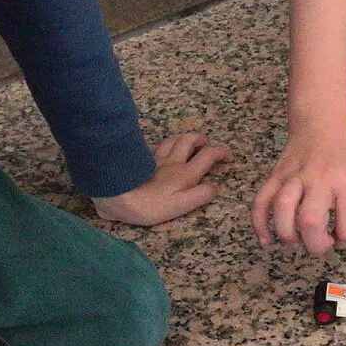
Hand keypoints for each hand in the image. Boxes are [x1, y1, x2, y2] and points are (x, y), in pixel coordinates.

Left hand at [92, 132, 231, 226]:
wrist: (116, 196)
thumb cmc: (149, 206)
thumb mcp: (180, 206)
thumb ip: (200, 195)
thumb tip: (216, 186)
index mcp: (185, 174)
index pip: (208, 155)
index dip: (222, 152)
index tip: (229, 157)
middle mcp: (173, 161)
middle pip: (190, 139)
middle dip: (202, 140)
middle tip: (207, 148)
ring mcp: (156, 159)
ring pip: (174, 139)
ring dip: (185, 138)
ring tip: (189, 145)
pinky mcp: (141, 160)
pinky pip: (157, 146)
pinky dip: (167, 144)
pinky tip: (164, 151)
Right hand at [251, 118, 345, 254]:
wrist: (322, 119)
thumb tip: (339, 240)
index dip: (345, 238)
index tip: (341, 232)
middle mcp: (320, 179)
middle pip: (310, 222)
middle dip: (315, 245)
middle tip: (319, 243)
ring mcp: (294, 176)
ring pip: (282, 210)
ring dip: (287, 234)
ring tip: (296, 241)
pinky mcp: (276, 175)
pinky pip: (260, 201)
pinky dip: (259, 224)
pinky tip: (266, 239)